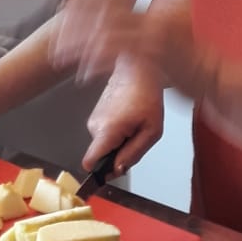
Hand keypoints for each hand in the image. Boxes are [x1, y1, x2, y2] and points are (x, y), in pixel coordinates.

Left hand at [54, 0, 218, 101]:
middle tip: (56, 35)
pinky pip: (121, 60)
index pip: (114, 6)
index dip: (88, 7)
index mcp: (151, 14)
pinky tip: (83, 72)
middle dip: (78, 27)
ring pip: (109, 38)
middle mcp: (150, 22)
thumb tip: (132, 16)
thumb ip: (151, 20)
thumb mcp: (171, 29)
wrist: (214, 75)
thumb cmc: (191, 57)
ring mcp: (152, 40)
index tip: (66, 10)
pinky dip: (100, 65)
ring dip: (82, 47)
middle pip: (105, 19)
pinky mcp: (153, 59)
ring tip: (61, 55)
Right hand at [84, 58, 164, 174]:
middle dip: (118, 153)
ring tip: (134, 123)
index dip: (101, 171)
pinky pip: (105, 132)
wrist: (137, 69)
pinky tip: (128, 117)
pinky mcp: (96, 113)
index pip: (89, 163)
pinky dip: (117, 131)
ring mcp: (93, 118)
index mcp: (106, 131)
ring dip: (120, 140)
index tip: (113, 170)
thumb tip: (118, 170)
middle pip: (101, 155)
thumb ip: (134, 154)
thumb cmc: (147, 95)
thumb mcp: (152, 131)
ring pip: (105, 143)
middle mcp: (94, 125)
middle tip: (136, 136)